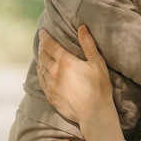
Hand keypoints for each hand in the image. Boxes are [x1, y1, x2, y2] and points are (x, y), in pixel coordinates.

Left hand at [38, 26, 123, 140]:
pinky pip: (41, 81)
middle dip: (42, 47)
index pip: (50, 45)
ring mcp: (50, 85)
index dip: (45, 37)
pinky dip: (40, 73)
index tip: (42, 31)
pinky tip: (42, 72)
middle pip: (43, 55)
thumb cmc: (99, 88)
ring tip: (42, 55)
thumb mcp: (97, 64)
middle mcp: (54, 72)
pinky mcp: (50, 96)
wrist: (94, 113)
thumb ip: (88, 45)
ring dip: (41, 59)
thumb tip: (82, 27)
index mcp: (65, 61)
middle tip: (43, 42)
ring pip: (41, 68)